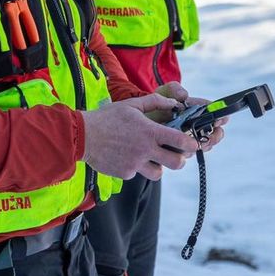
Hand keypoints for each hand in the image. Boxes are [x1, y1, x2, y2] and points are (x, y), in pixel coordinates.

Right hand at [80, 94, 198, 181]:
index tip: (192, 144)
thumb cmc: (107, 117)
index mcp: (149, 132)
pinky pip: (137, 173)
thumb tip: (173, 103)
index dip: (190, 144)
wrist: (82, 136)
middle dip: (180, 160)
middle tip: (177, 155)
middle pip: (176, 163)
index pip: (179, 141)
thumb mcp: (131, 105)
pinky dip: (136, 167)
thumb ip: (155, 102)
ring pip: (158, 173)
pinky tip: (126, 156)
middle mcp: (145, 150)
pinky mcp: (125, 174)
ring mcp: (135, 164)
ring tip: (151, 157)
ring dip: (158, 166)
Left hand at [150, 83, 228, 151]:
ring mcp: (188, 140)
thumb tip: (184, 96)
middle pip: (214, 133)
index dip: (219, 116)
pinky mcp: (179, 150)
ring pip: (204, 145)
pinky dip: (189, 151)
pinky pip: (189, 153)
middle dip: (215, 134)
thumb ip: (174, 89)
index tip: (220, 118)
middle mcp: (195, 126)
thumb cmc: (154, 104)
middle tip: (212, 133)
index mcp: (195, 110)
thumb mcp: (163, 93)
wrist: (139, 120)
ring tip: (200, 141)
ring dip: (204, 143)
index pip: (212, 113)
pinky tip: (184, 148)